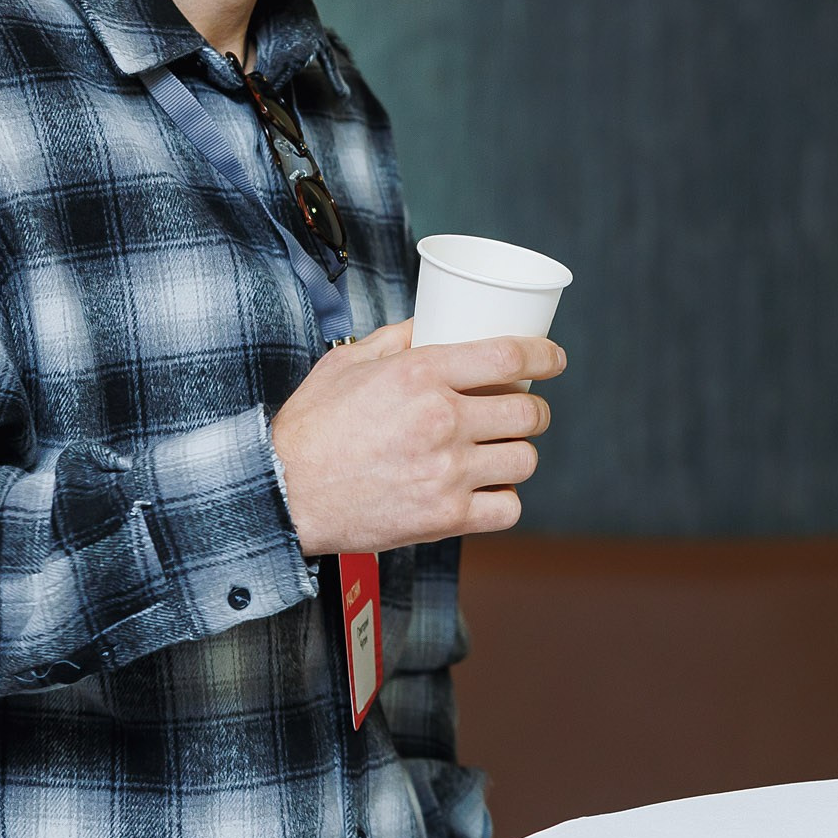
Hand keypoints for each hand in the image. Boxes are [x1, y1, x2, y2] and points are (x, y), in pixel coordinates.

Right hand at [271, 318, 565, 555]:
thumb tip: (434, 320)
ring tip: (501, 452)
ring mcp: (447, 472)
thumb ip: (397, 339)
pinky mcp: (444, 517)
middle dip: (533, 409)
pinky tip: (487, 490)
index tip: (555, 358)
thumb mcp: (346, 364)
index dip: (545, 354)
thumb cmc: (310, 427)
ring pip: (524, 459)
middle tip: (520, 411)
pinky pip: (508, 508)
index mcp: (420, 374)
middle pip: (527, 411)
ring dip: (519, 453)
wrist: (283, 494)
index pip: (509, 354)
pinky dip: (503, 500)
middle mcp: (442, 420)